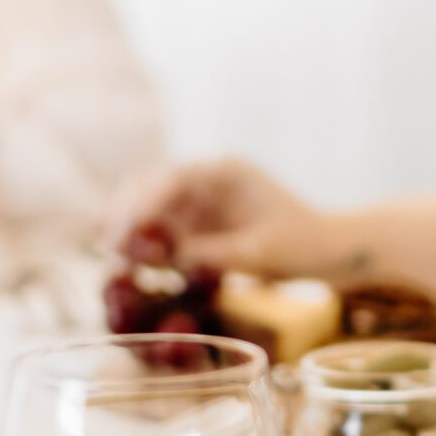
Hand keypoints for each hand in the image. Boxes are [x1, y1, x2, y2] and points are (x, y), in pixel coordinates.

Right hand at [118, 158, 331, 278]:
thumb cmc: (302, 245)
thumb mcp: (258, 252)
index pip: (172, 179)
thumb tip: (162, 256)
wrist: (327, 250)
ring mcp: (201, 200)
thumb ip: (209, 251)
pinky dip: (144, 243)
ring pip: (150, 206)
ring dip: (130, 229)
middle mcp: (208, 179)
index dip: (142, 204)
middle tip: (108, 248)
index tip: (122, 233)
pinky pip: (161, 228)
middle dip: (126, 213)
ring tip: (112, 257)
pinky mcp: (198, 222)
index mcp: (226, 172)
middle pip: (151, 185)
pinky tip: (129, 262)